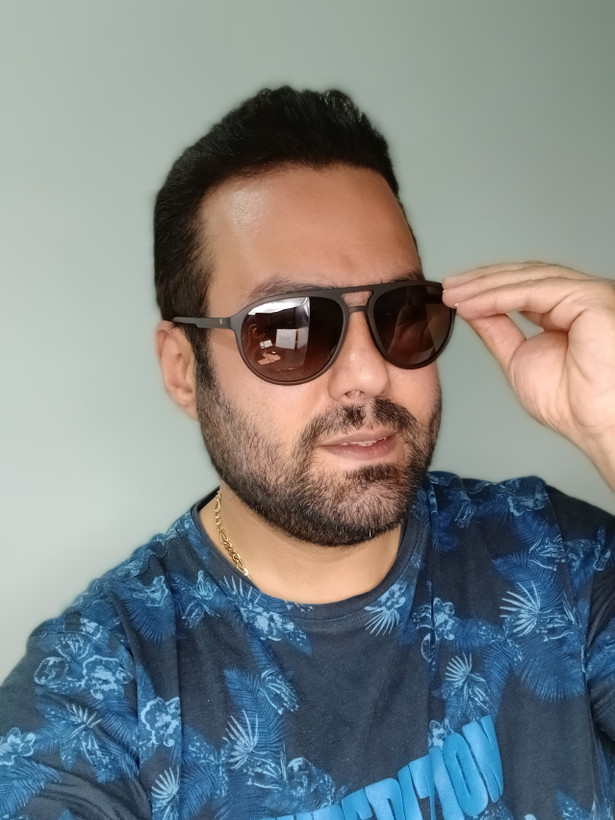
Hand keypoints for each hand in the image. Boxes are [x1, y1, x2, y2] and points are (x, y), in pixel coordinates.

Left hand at [442, 262, 614, 489]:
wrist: (594, 424)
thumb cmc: (572, 403)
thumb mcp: (518, 358)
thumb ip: (498, 330)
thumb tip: (473, 309)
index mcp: (567, 312)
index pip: (522, 287)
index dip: (486, 287)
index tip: (454, 294)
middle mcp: (580, 298)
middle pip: (524, 277)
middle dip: (480, 282)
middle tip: (447, 288)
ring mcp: (587, 295)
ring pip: (527, 279)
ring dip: (483, 286)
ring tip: (453, 295)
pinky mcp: (589, 297)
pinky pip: (535, 291)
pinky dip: (498, 296)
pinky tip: (472, 305)